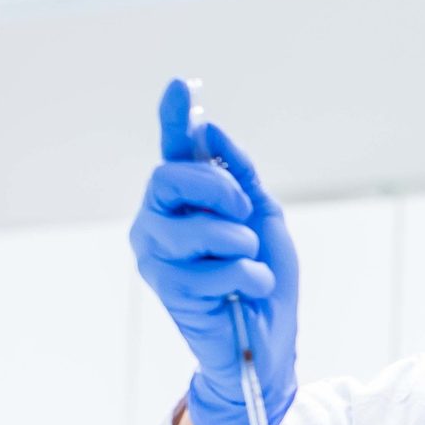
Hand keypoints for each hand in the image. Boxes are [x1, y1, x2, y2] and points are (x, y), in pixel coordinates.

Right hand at [131, 78, 299, 424]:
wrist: (269, 340)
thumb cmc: (263, 278)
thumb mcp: (264, 218)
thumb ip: (241, 177)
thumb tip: (213, 133)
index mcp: (184, 201)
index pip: (175, 151)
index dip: (175, 117)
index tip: (181, 84)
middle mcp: (157, 220)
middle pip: (170, 178)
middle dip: (217, 190)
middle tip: (245, 212)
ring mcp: (156, 254)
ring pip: (195, 227)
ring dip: (239, 243)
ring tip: (251, 262)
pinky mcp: (166, 288)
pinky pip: (211, 267)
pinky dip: (245, 276)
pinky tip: (248, 290)